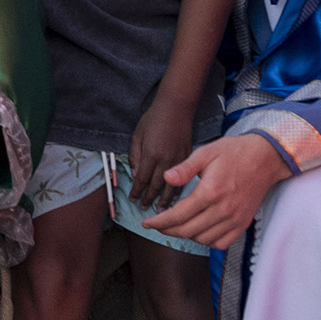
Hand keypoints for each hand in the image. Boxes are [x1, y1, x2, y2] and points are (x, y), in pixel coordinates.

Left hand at [128, 96, 199, 211]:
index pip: (142, 179)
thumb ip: (135, 156)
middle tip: (144, 208)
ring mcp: (179, 160)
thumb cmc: (154, 119)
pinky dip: (178, 191)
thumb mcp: (138, 134)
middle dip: (149, 199)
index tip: (132, 199)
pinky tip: (175, 198)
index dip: (136, 191)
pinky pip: (184, 180)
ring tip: (160, 212)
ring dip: (164, 200)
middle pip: (156, 185)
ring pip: (171, 186)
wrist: (176, 107)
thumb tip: (136, 176)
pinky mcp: (188, 159)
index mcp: (151, 154)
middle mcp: (166, 159)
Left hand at [146, 133, 285, 251]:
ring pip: (202, 240)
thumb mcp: (206, 152)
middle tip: (157, 225)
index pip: (178, 215)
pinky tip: (199, 231)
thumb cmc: (235, 152)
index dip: (159, 223)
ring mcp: (234, 219)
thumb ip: (185, 168)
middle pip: (187, 231)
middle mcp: (222, 209)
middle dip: (167, 230)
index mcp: (210, 192)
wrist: (266, 158)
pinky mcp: (242, 224)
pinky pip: (220, 243)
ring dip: (186, 236)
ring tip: (176, 226)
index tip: (146, 223)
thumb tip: (166, 178)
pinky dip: (206, 241)